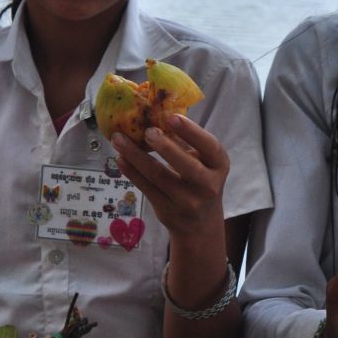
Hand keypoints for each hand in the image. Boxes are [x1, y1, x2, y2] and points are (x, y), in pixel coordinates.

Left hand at [110, 115, 227, 241]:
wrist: (200, 222)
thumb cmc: (199, 180)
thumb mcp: (202, 162)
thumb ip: (185, 142)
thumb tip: (157, 114)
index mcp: (219, 165)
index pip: (210, 146)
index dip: (191, 131)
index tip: (171, 116)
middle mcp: (208, 185)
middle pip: (185, 165)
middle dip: (164, 146)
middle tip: (146, 131)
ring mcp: (188, 202)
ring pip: (159, 176)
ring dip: (136, 156)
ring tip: (119, 140)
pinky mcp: (168, 211)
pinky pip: (147, 188)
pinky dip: (131, 172)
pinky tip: (120, 159)